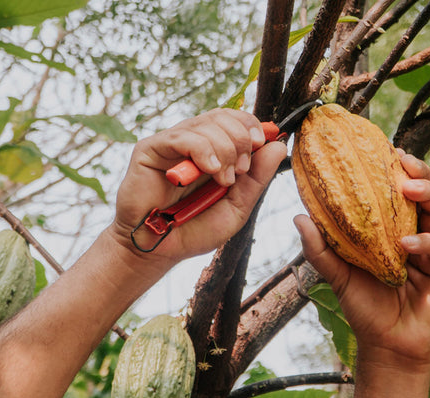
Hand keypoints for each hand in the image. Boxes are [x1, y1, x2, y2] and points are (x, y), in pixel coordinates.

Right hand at [111, 108, 286, 267]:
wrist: (158, 249)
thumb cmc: (194, 231)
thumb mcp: (236, 208)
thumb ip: (256, 179)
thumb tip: (278, 146)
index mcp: (214, 153)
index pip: (235, 120)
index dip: (252, 125)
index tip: (261, 144)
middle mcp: (193, 143)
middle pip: (222, 116)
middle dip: (241, 139)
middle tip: (240, 171)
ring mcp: (172, 144)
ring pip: (206, 123)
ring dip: (225, 149)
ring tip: (223, 180)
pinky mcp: (151, 149)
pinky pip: (183, 137)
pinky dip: (204, 150)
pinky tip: (210, 170)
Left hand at [294, 153, 429, 372]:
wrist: (386, 348)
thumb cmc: (365, 311)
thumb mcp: (339, 277)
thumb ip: (321, 249)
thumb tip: (299, 216)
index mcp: (391, 231)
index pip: (395, 194)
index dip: (392, 170)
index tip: (382, 149)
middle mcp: (415, 235)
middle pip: (422, 194)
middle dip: (416, 172)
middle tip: (401, 160)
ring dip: (426, 194)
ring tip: (408, 188)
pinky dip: (426, 241)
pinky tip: (407, 243)